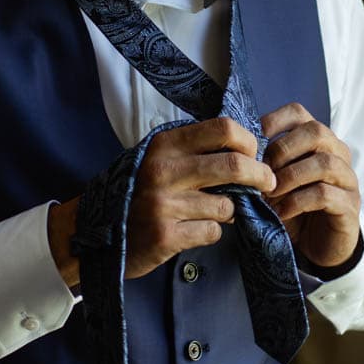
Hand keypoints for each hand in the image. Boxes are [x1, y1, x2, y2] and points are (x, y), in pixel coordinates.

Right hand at [123, 117, 275, 279]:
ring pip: (227, 205)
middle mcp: (164, 170)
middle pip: (234, 164)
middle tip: (268, 183)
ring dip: (228, 212)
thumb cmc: (136, 191)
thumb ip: (194, 151)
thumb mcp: (158, 158)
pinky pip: (212, 231)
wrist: (96, 232)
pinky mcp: (166, 236)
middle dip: (260, 175)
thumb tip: (247, 149)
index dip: (248, 141)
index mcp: (165, 144)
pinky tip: (191, 230)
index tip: (255, 155)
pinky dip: (210, 232)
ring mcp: (164, 204)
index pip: (223, 128)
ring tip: (208, 213)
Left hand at [261, 103, 360, 269]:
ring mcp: (347, 179)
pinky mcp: (349, 205)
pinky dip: (297, 202)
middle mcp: (338, 153)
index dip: (273, 121)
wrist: (319, 246)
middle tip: (262, 172)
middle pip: (316, 132)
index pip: (299, 113)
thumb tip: (238, 152)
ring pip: (324, 162)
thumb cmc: (294, 208)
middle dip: (283, 150)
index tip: (252, 142)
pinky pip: (325, 194)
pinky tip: (281, 212)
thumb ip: (264, 165)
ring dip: (290, 177)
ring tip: (270, 194)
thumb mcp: (276, 182)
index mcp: (318, 140)